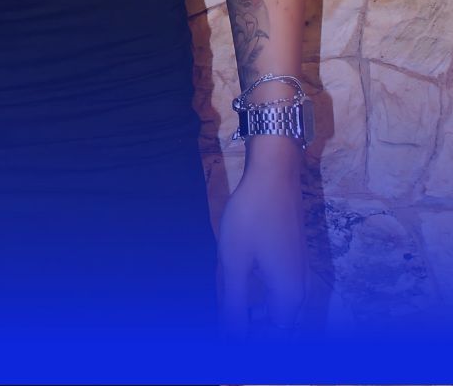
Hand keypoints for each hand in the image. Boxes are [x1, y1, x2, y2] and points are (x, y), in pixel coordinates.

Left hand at [216, 162, 306, 332]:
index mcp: (289, 296)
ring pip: (275, 305)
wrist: (274, 176)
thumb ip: (234, 305)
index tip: (230, 346)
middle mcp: (299, 288)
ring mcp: (297, 271)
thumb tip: (231, 342)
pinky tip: (235, 280)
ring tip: (225, 304)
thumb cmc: (252, 217)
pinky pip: (275, 287)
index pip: (276, 338)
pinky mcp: (290, 257)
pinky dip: (256, 291)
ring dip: (252, 309)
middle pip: (277, 324)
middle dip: (251, 328)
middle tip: (223, 326)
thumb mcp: (235, 263)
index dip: (254, 344)